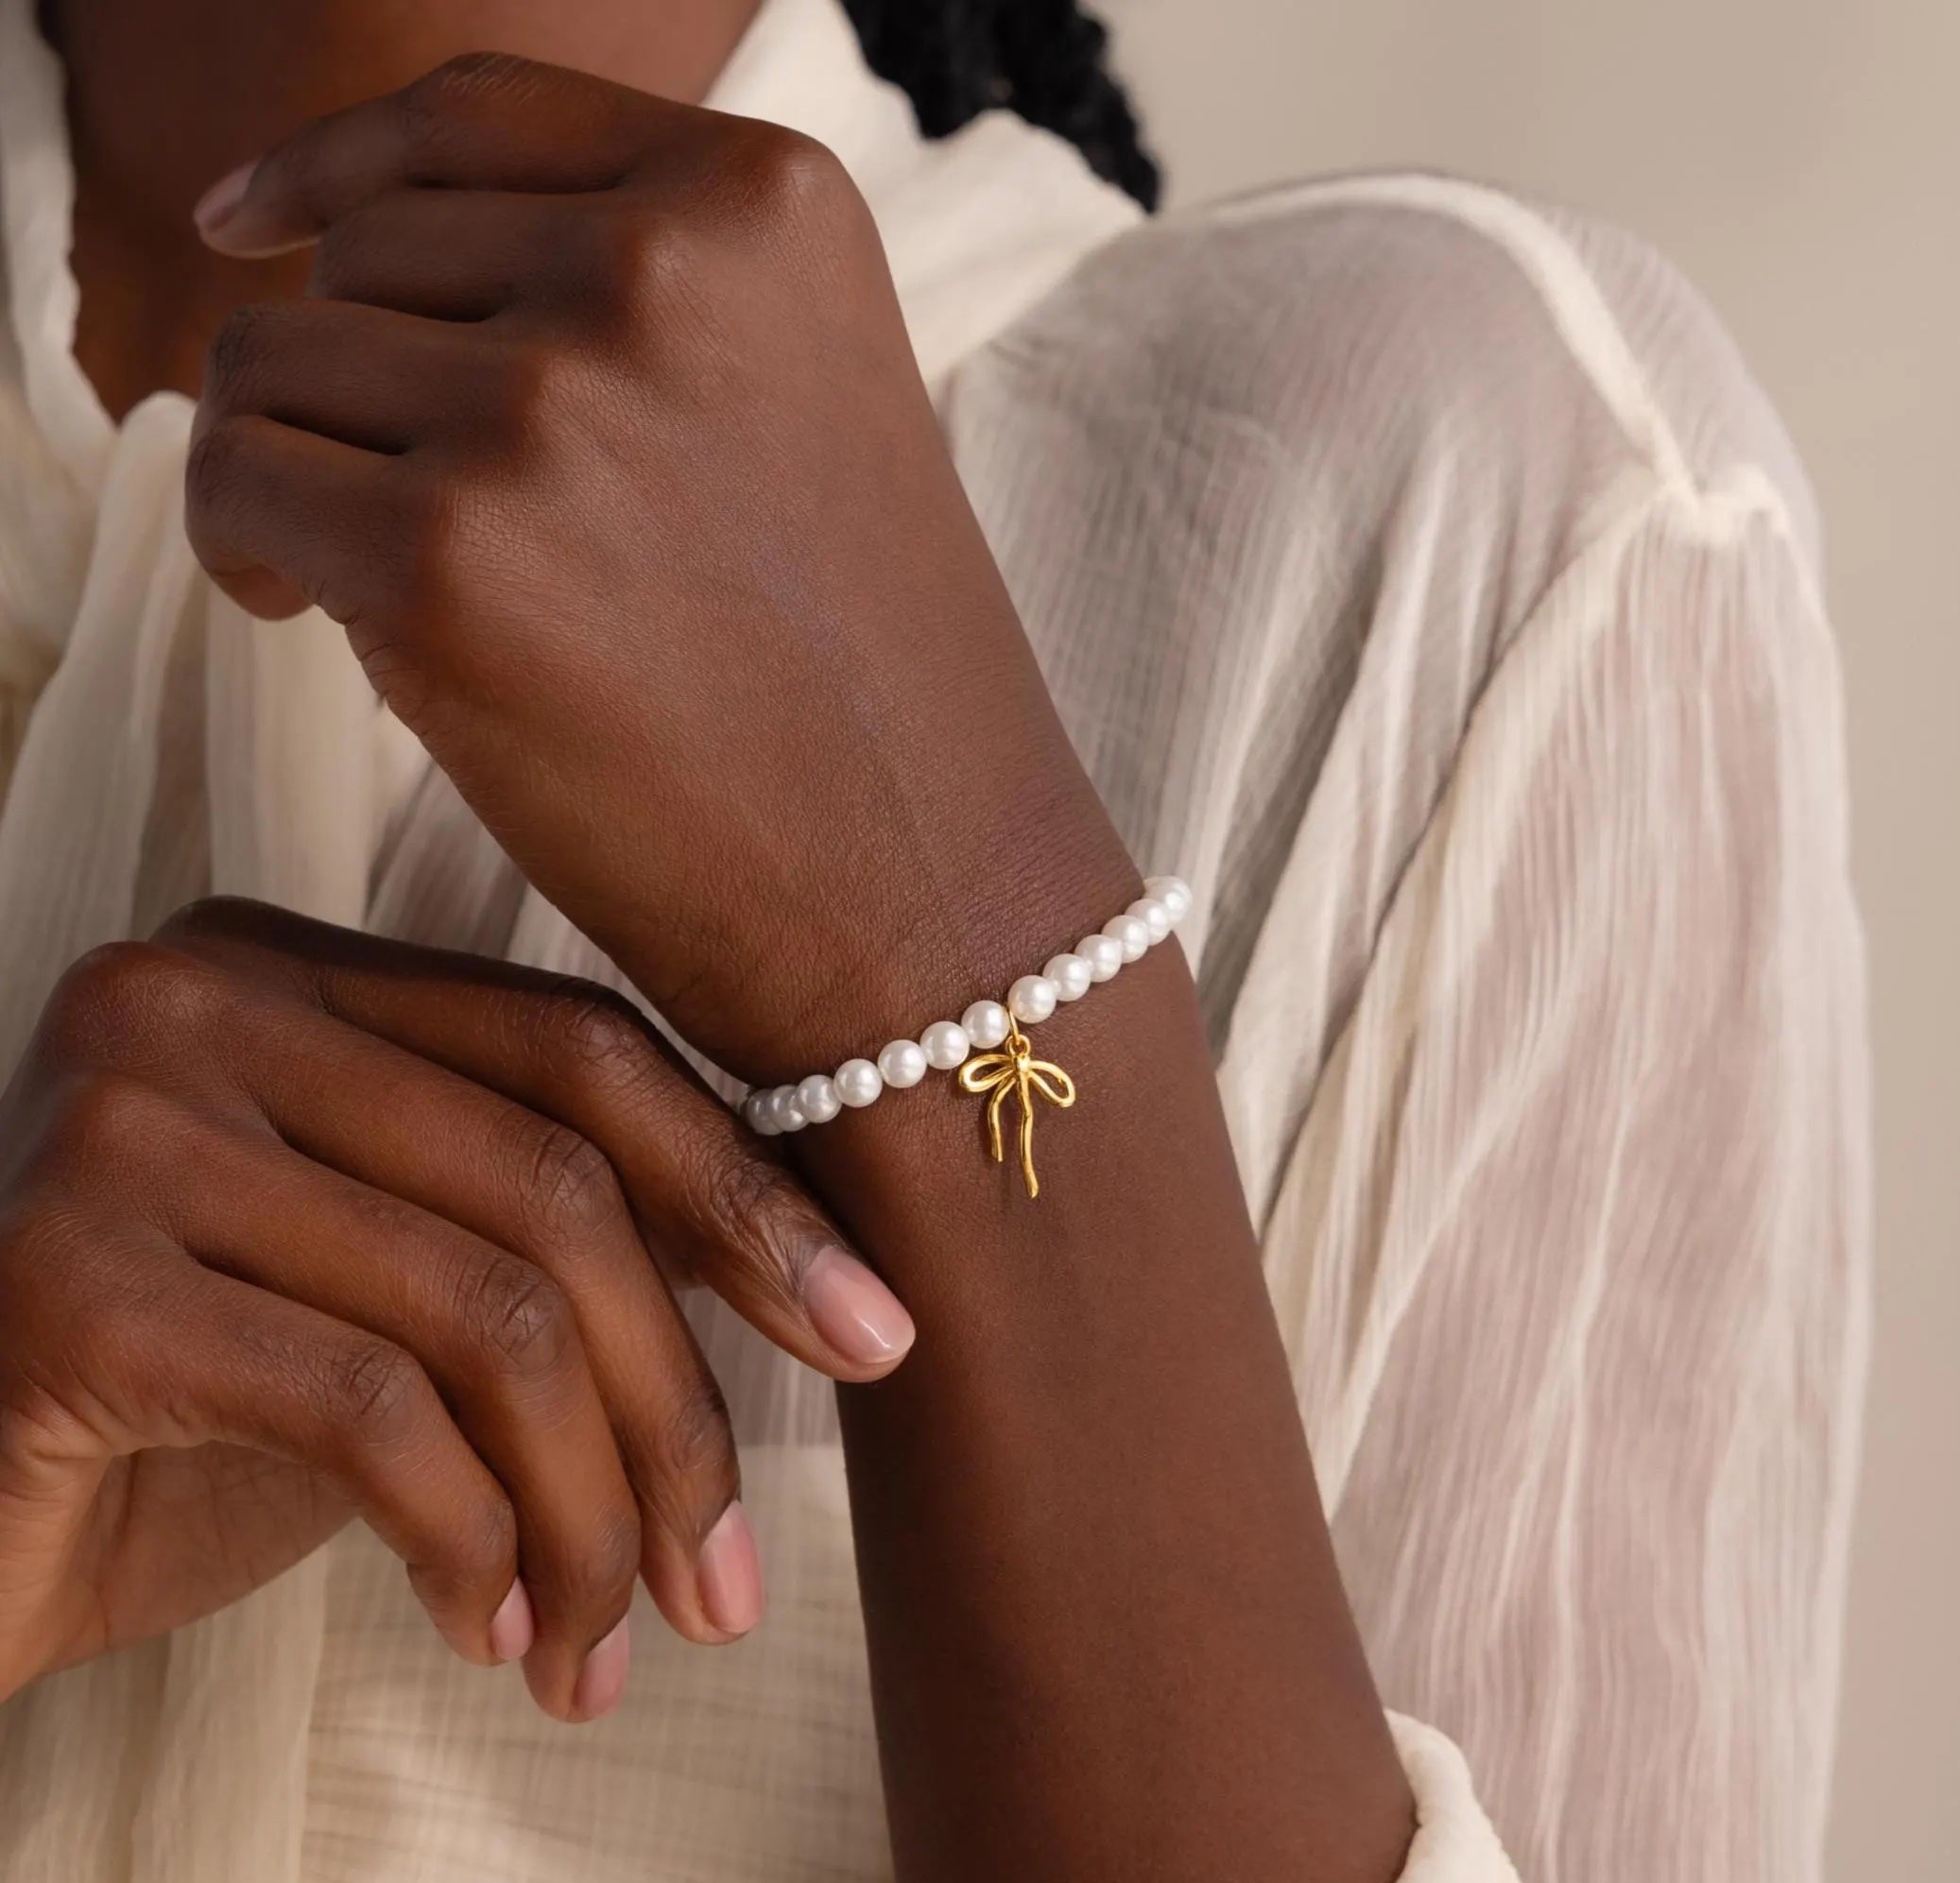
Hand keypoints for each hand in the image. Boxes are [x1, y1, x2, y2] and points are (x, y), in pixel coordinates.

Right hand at [0, 898, 912, 1718]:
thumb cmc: (177, 1414)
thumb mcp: (388, 1298)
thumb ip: (541, 1246)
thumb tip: (814, 1287)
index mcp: (294, 972)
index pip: (583, 1053)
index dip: (749, 1195)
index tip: (874, 1335)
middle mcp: (200, 999)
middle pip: (557, 1188)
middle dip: (678, 1410)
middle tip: (727, 1586)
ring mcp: (125, 1122)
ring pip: (488, 1311)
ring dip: (586, 1512)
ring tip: (600, 1648)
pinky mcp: (65, 1278)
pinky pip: (369, 1409)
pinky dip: (465, 1539)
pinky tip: (480, 1630)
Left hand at [182, 55, 1135, 1082]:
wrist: (926, 892)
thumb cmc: (861, 688)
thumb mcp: (802, 411)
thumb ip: (633, 303)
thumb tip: (356, 274)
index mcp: (768, 206)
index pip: (476, 115)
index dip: (336, 166)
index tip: (252, 223)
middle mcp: (657, 268)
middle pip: (364, 255)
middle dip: (357, 384)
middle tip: (415, 521)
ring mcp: (551, 404)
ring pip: (277, 359)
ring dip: (295, 463)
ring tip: (366, 580)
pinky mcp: (449, 554)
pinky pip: (235, 480)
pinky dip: (240, 546)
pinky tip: (304, 611)